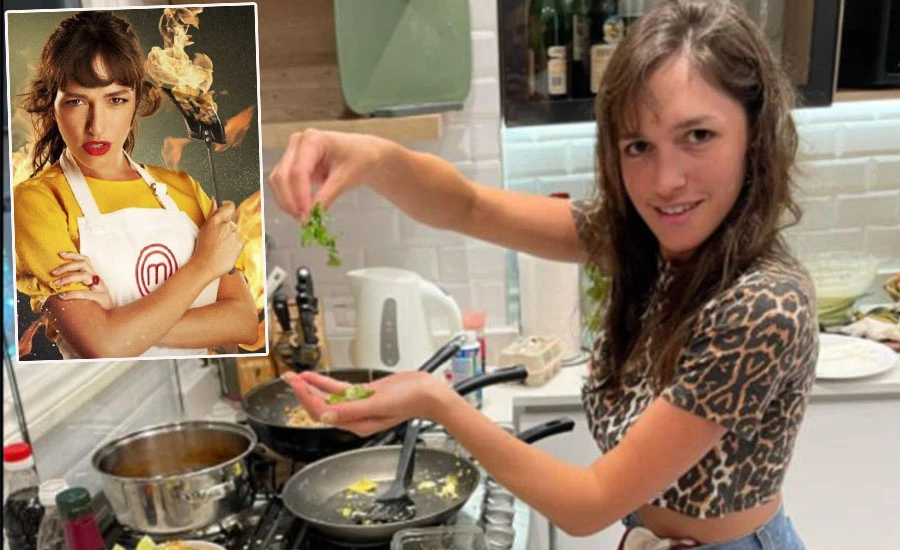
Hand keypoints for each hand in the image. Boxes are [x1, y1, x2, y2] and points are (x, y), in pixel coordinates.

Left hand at [51, 251, 113, 309]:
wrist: (109, 322)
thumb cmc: (94, 308)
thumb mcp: (85, 295)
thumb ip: (74, 289)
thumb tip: (53, 287)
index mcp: (94, 277)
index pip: (85, 260)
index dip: (73, 255)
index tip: (60, 254)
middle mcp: (98, 281)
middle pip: (84, 265)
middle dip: (67, 266)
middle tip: (53, 273)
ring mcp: (101, 289)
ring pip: (85, 276)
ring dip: (68, 277)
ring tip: (56, 284)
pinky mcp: (102, 299)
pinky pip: (86, 293)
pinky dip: (72, 293)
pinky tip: (62, 296)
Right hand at [193, 199, 243, 279]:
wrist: (206, 265)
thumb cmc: (203, 248)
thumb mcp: (205, 228)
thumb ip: (213, 213)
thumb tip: (215, 200)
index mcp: (217, 220)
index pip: (230, 206)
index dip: (229, 208)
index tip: (228, 211)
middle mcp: (228, 225)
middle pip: (234, 220)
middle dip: (229, 226)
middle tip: (220, 236)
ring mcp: (235, 235)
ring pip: (237, 231)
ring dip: (232, 236)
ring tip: (222, 245)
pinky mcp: (241, 244)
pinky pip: (240, 240)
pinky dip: (235, 244)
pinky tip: (227, 250)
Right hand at [267, 129, 383, 218]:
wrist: (363, 155)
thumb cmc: (359, 159)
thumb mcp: (345, 178)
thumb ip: (327, 196)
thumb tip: (311, 214)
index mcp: (313, 139)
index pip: (298, 171)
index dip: (300, 196)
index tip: (307, 215)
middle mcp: (298, 143)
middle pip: (283, 176)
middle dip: (290, 201)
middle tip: (304, 220)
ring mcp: (292, 153)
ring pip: (278, 181)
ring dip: (287, 201)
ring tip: (304, 217)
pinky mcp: (292, 165)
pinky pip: (283, 184)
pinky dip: (289, 198)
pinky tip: (302, 209)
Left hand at [282, 370, 441, 436]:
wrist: (428, 393)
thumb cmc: (410, 401)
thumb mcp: (377, 404)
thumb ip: (350, 410)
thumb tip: (326, 415)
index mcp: (357, 424)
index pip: (323, 413)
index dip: (307, 398)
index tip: (297, 385)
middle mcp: (355, 417)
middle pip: (321, 406)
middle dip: (303, 393)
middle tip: (289, 379)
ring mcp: (359, 405)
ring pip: (328, 397)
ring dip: (311, 387)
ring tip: (296, 377)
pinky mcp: (364, 394)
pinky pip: (339, 389)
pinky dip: (325, 383)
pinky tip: (314, 376)